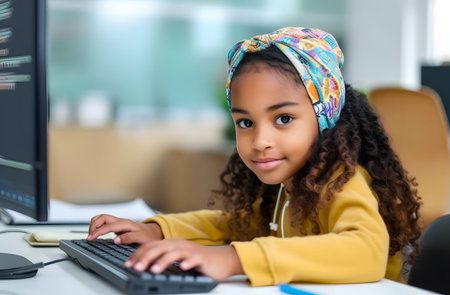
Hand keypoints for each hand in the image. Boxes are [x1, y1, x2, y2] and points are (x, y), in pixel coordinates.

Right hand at [87, 214, 162, 244]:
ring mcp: (118, 223)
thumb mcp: (141, 238)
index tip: (90, 239)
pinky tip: (95, 234)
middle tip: (89, 238)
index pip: (107, 226)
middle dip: (93, 226)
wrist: (154, 232)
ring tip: (91, 236)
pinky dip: (97, 226)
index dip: (97, 232)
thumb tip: (115, 240)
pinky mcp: (117, 226)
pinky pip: (104, 223)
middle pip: (102, 217)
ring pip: (102, 218)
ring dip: (94, 225)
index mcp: (125, 224)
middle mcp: (120, 221)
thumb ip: (129, 238)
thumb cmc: (149, 236)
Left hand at [124, 238, 243, 280]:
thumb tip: (144, 267)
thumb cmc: (197, 260)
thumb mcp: (177, 258)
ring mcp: (190, 250)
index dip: (138, 254)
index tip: (128, 264)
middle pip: (159, 248)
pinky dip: (187, 263)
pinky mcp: (201, 257)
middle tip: (135, 267)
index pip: (151, 246)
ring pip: (174, 253)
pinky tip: (182, 268)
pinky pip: (193, 259)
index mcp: (171, 244)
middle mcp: (178, 244)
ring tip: (153, 270)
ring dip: (163, 261)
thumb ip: (162, 260)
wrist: (220, 259)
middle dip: (145, 258)